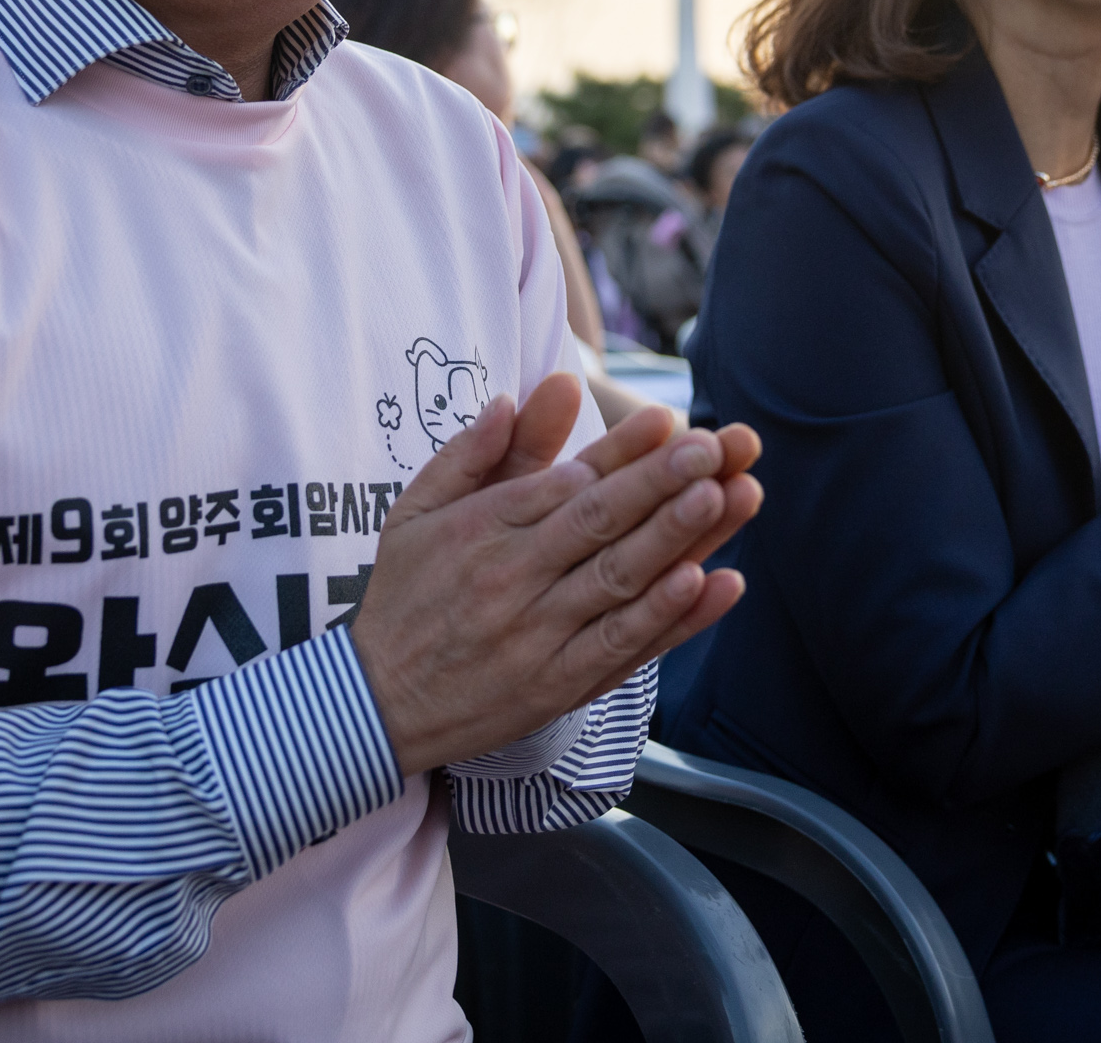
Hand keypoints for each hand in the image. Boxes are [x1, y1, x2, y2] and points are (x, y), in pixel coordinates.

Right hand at [350, 373, 762, 775]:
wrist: (375, 705)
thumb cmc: (405, 595)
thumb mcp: (416, 511)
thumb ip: (469, 454)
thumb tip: (515, 396)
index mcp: (483, 528)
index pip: (564, 481)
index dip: (620, 450)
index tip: (667, 419)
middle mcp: (513, 578)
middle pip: (598, 524)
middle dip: (661, 482)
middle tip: (713, 448)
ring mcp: (539, 636)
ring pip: (619, 581)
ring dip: (676, 539)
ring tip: (724, 498)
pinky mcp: (558, 686)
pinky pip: (621, 647)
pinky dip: (670, 618)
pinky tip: (712, 584)